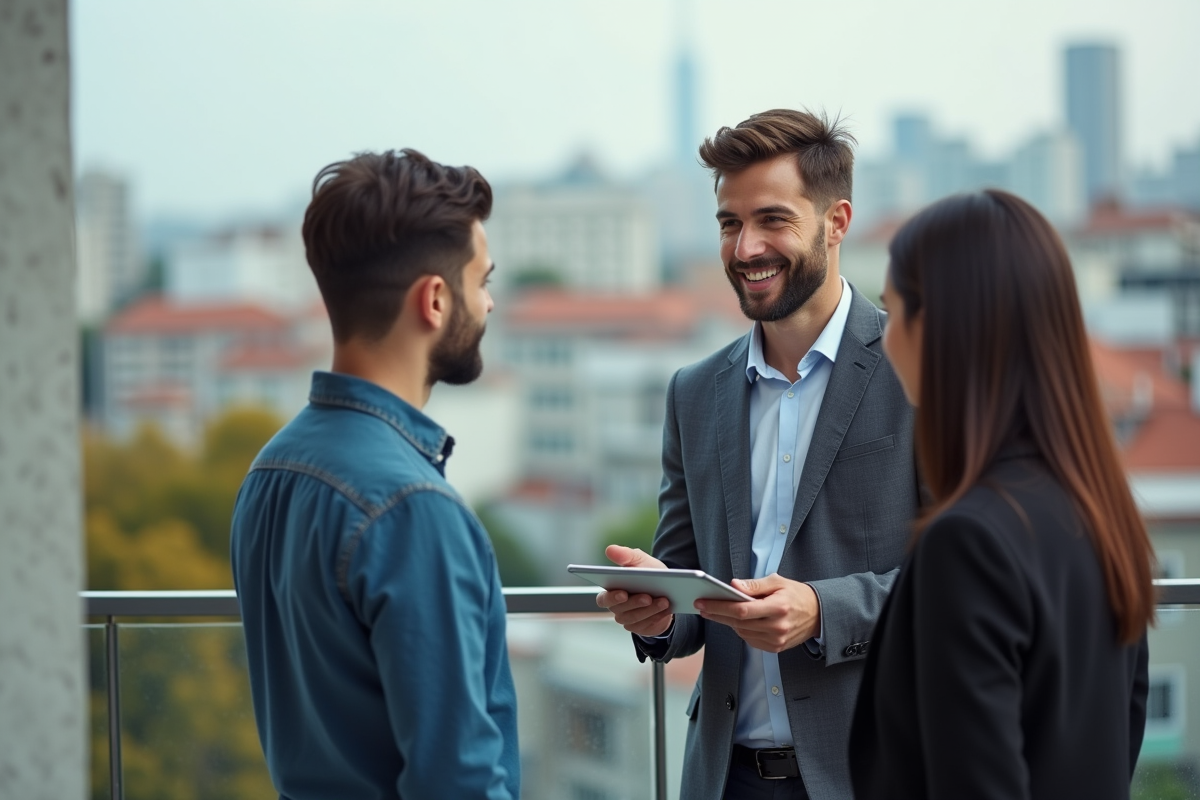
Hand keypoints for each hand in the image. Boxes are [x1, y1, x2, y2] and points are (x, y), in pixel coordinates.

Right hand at [594, 544, 674, 636]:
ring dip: (650, 610)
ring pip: (635, 618)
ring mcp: (629, 619)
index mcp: (612, 591)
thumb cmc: (649, 574)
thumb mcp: (641, 561)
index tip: (623, 593)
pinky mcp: (641, 627)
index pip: (603, 599)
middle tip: (647, 597)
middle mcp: (618, 608)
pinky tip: (666, 609)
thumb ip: (626, 555)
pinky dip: (657, 616)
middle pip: (621, 610)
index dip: (611, 597)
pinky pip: (647, 625)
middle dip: (635, 603)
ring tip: (664, 601)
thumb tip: (609, 549)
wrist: (669, 590)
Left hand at [694, 573, 820, 652]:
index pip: (742, 610)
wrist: (818, 614)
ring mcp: (777, 640)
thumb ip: (754, 585)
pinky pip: (751, 640)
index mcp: (779, 607)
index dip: (720, 607)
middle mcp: (778, 627)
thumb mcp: (777, 582)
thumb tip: (733, 586)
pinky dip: (740, 630)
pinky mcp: (776, 648)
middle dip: (717, 614)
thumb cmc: (796, 594)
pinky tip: (735, 621)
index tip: (703, 602)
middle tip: (701, 606)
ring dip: (727, 622)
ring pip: (742, 633)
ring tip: (715, 611)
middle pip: (739, 623)